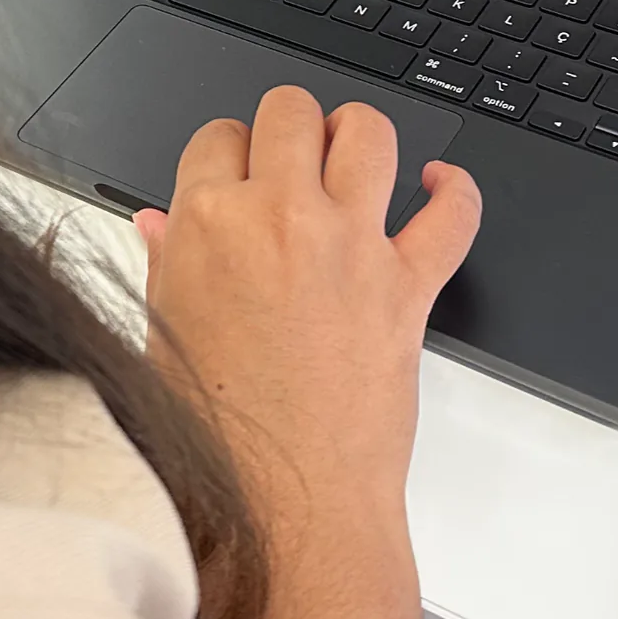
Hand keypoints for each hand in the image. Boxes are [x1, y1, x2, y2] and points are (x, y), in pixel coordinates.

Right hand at [134, 84, 479, 618]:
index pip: (217, 135)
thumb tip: (162, 226)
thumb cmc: (216, 439)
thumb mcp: (163, 337)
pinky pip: (453, 214)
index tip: (234, 172)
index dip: (227, 151)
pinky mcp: (409, 286)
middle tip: (289, 156)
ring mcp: (350, 247)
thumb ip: (168, 266)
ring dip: (359, 134)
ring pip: (369, 133)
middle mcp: (280, 219)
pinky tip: (439, 188)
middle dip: (288, 125)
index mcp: (207, 225)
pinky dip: (455, 192)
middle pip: (289, 111)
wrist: (286, 506)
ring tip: (352, 153)